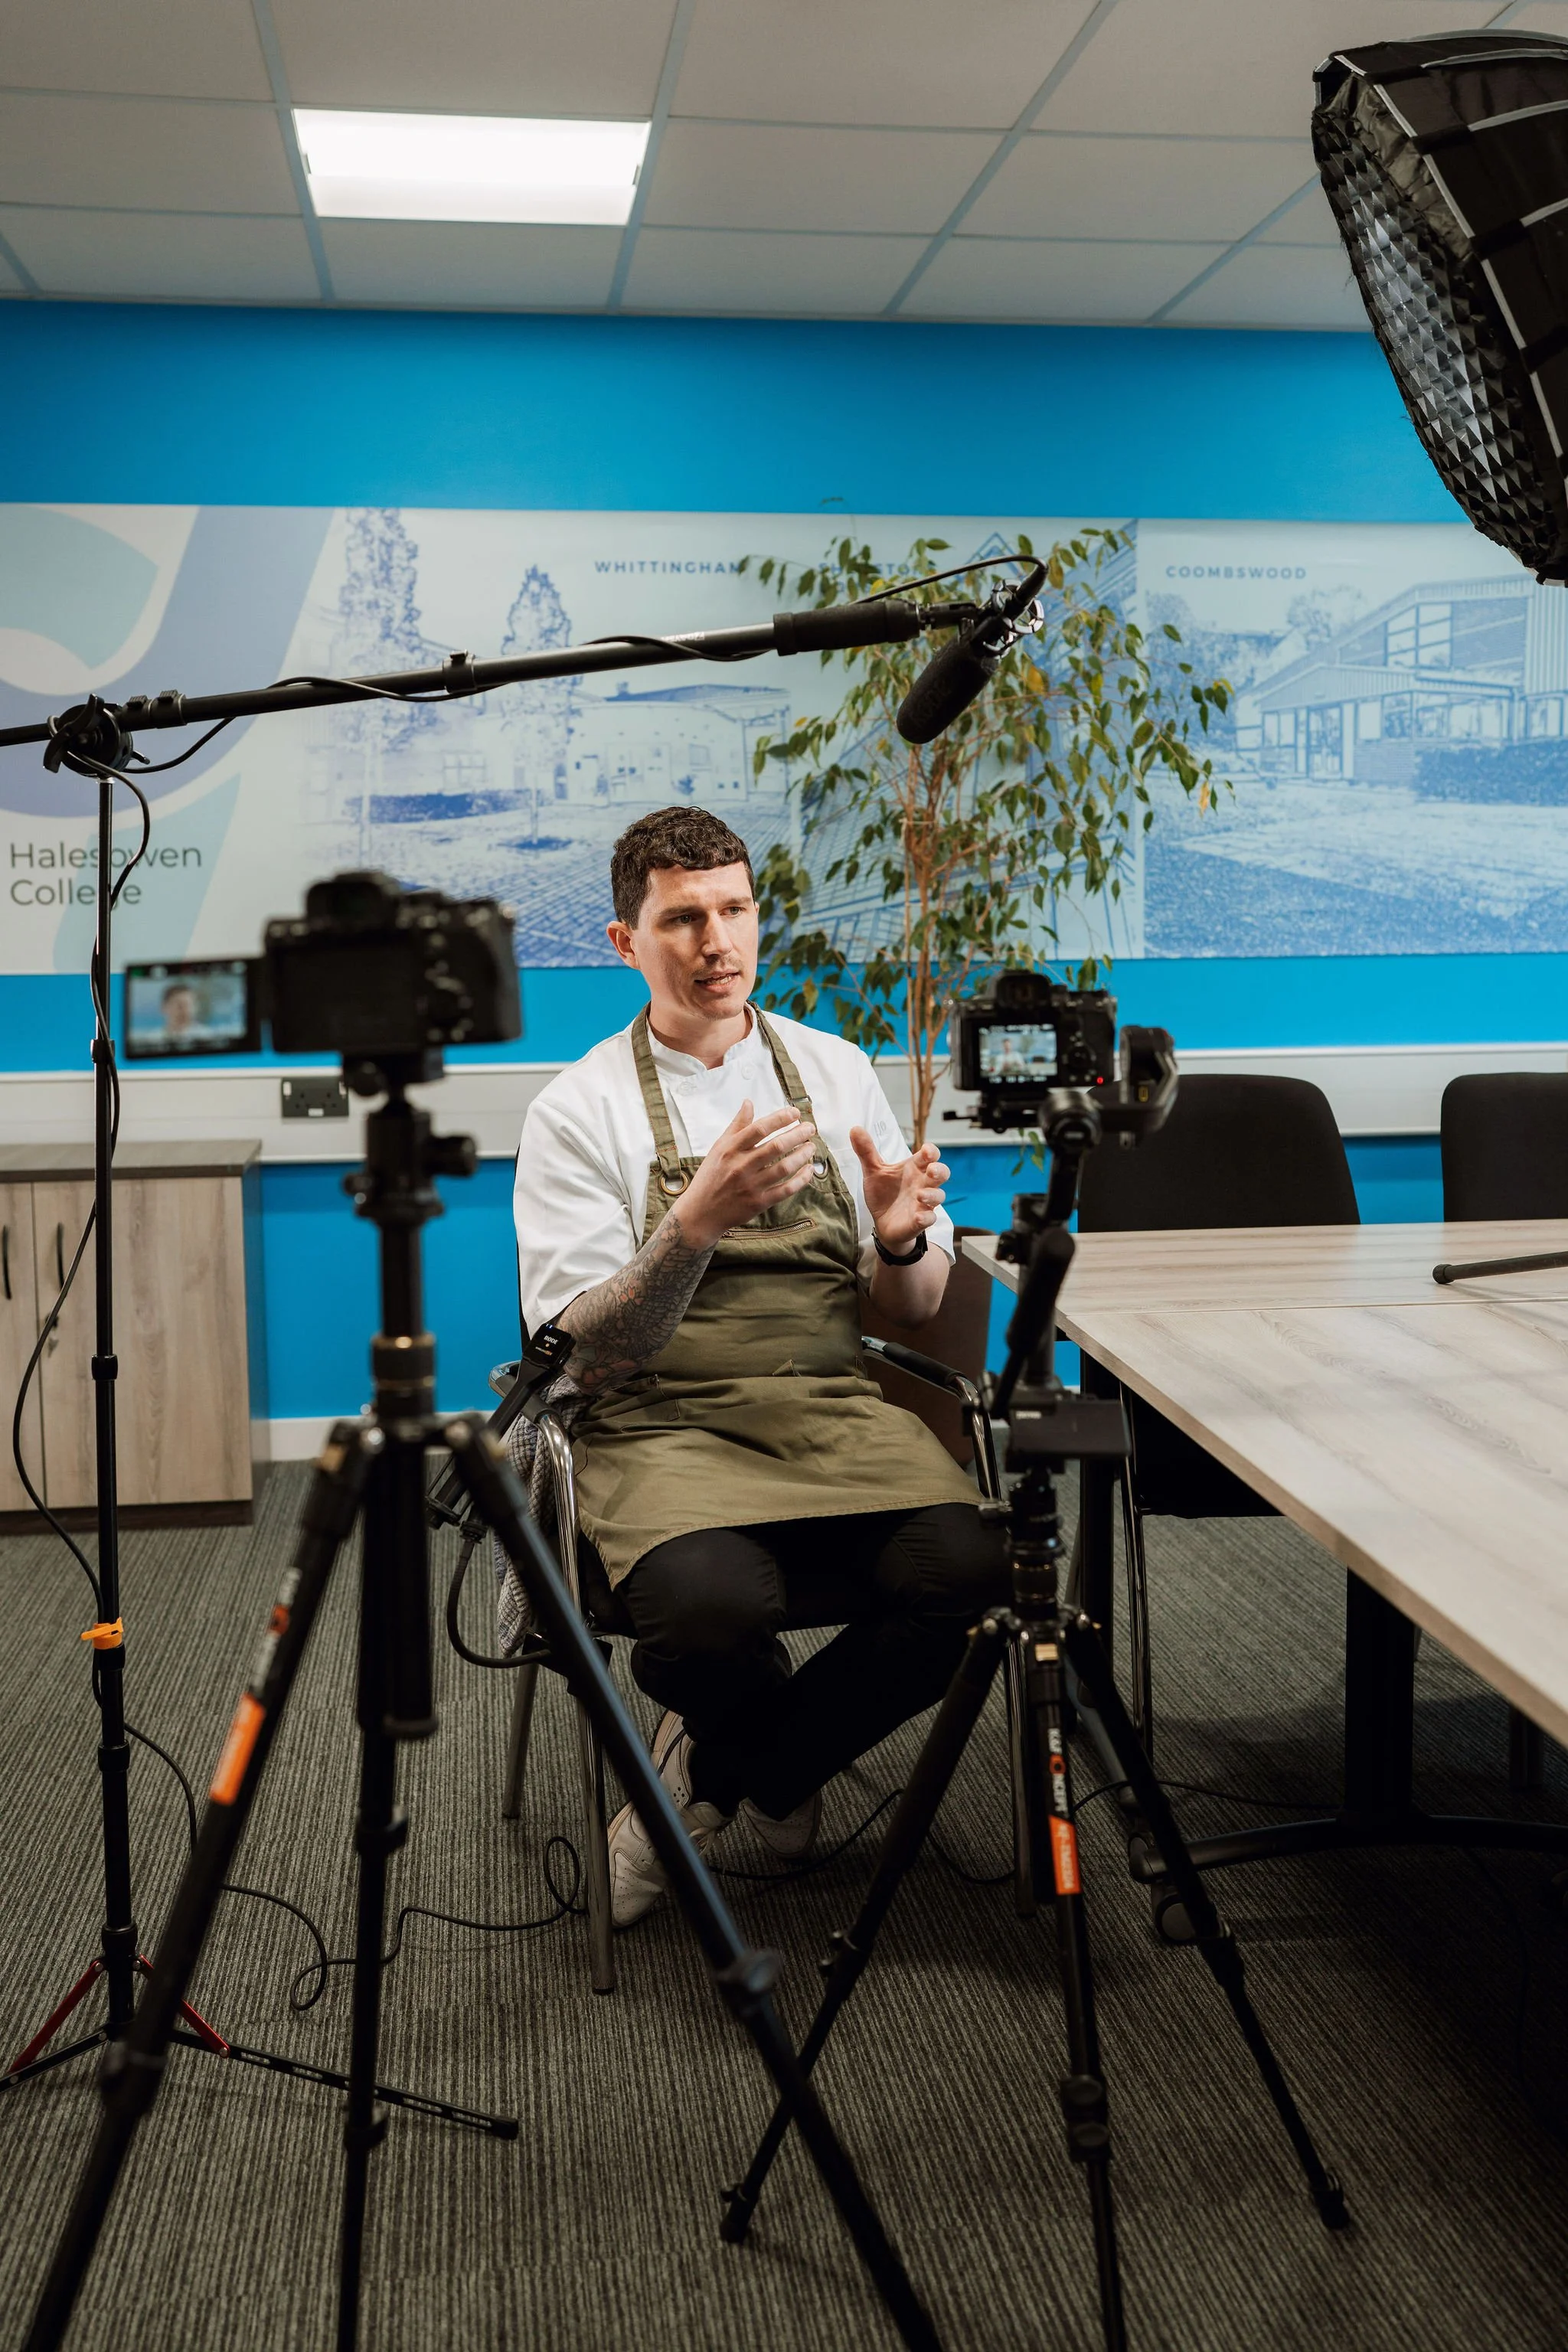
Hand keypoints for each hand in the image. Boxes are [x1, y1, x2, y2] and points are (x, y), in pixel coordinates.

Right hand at [678, 1100, 817, 1249]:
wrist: (701, 1212)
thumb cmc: (711, 1176)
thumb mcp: (719, 1147)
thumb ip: (737, 1125)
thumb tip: (748, 1102)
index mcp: (730, 1149)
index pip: (759, 1129)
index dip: (780, 1118)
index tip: (795, 1113)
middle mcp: (741, 1166)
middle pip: (776, 1146)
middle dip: (797, 1134)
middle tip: (810, 1128)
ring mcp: (751, 1186)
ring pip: (784, 1167)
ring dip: (802, 1155)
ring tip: (811, 1146)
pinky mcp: (759, 1202)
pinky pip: (786, 1190)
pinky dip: (801, 1179)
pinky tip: (808, 1170)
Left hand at [850, 1129, 947, 1254]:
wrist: (882, 1222)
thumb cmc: (884, 1193)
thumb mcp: (873, 1171)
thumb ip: (866, 1151)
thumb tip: (854, 1128)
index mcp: (914, 1169)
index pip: (930, 1155)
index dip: (931, 1151)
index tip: (926, 1150)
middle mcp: (922, 1184)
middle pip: (942, 1173)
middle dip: (940, 1171)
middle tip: (932, 1170)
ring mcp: (923, 1203)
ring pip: (938, 1196)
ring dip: (932, 1194)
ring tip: (920, 1195)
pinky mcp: (919, 1221)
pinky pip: (929, 1219)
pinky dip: (926, 1217)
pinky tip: (919, 1217)